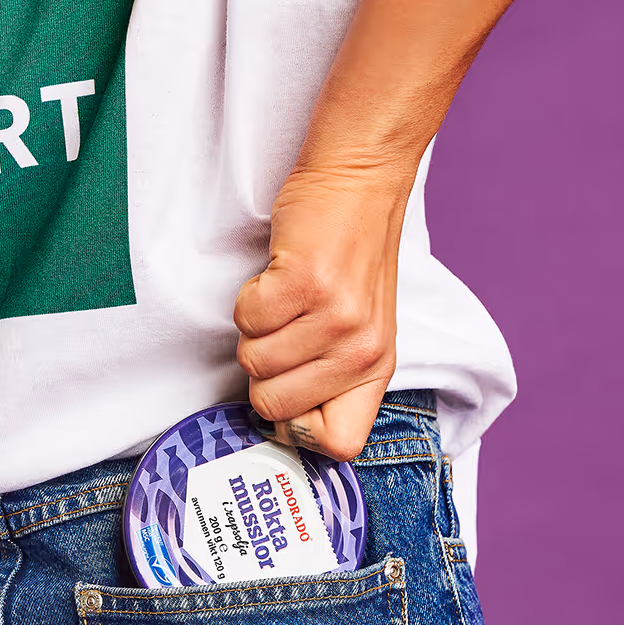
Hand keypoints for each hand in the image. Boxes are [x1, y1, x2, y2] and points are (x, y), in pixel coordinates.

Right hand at [234, 165, 407, 461]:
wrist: (359, 180)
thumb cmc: (349, 254)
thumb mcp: (359, 329)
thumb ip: (330, 377)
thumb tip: (282, 423)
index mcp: (376, 369)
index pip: (341, 444)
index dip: (299, 426)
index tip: (292, 391)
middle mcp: (362, 350)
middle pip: (273, 406)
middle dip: (263, 370)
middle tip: (286, 329)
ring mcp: (336, 318)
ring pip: (253, 361)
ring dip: (256, 328)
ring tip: (286, 297)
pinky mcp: (306, 283)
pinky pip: (247, 318)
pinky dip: (249, 296)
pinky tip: (278, 276)